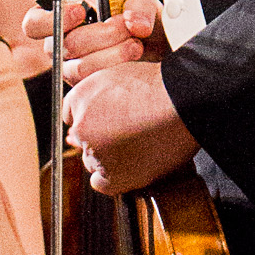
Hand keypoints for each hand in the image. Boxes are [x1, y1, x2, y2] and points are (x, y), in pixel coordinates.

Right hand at [8, 0, 168, 87]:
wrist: (157, 43)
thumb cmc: (138, 18)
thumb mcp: (140, 0)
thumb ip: (138, 4)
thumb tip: (135, 22)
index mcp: (62, 16)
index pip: (34, 23)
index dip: (50, 20)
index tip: (81, 11)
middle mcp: (61, 44)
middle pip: (63, 45)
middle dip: (101, 34)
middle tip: (124, 25)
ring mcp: (72, 68)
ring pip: (79, 68)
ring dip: (112, 54)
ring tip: (135, 43)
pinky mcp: (87, 88)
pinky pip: (92, 84)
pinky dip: (116, 70)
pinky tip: (134, 60)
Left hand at [66, 59, 196, 195]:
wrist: (182, 103)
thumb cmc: (160, 86)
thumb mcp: (120, 71)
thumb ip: (100, 90)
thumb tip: (92, 107)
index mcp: (80, 97)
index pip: (73, 115)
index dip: (93, 119)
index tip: (108, 122)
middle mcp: (81, 126)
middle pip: (84, 140)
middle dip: (99, 138)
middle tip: (128, 132)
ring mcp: (95, 153)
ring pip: (93, 161)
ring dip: (108, 157)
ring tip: (139, 144)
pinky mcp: (112, 175)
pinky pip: (102, 182)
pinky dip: (112, 178)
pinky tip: (130, 165)